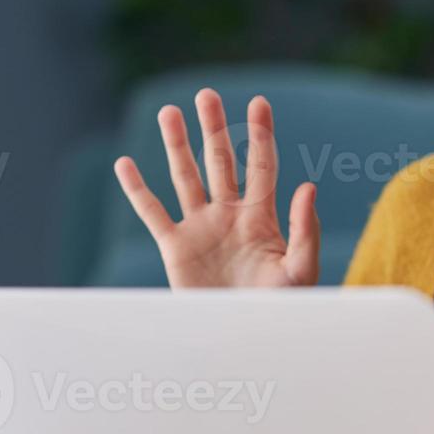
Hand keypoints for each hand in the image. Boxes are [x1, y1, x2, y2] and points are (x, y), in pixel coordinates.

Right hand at [113, 89, 320, 288]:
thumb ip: (306, 229)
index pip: (261, 166)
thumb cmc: (281, 307)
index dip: (259, 134)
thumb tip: (308, 186)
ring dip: (176, 145)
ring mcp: (201, 228)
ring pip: (185, 177)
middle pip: (220, 161)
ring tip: (168, 111)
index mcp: (262, 217)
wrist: (245, 338)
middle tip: (205, 94)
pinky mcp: (175, 248)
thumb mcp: (301, 270)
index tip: (258, 102)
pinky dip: (137, 189)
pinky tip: (125, 164)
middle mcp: (229, 215)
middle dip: (213, 128)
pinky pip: (152, 213)